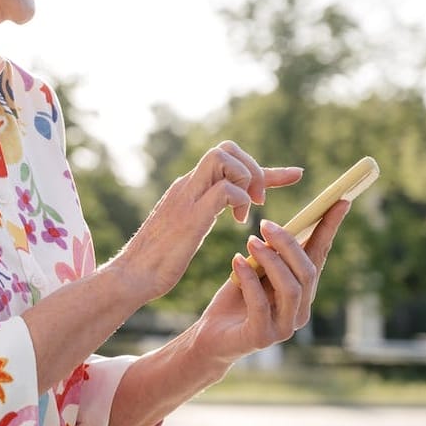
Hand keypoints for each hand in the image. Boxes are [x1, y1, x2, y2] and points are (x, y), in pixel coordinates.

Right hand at [112, 141, 302, 302]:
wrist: (131, 277)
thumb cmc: (156, 262)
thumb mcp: (184, 230)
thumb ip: (201, 214)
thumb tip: (218, 211)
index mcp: (187, 189)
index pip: (227, 160)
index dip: (264, 167)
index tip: (295, 175)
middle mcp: (187, 186)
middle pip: (226, 148)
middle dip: (254, 167)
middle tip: (259, 200)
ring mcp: (187, 197)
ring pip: (223, 157)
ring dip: (247, 179)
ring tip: (250, 208)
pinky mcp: (190, 215)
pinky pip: (225, 189)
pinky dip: (239, 201)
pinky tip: (238, 222)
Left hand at [194, 199, 350, 363]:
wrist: (210, 338)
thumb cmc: (234, 301)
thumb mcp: (254, 272)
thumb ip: (270, 257)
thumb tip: (280, 228)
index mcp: (301, 293)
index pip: (319, 257)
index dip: (329, 230)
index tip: (339, 201)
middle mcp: (299, 312)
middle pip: (307, 272)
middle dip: (289, 245)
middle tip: (266, 224)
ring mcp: (283, 327)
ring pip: (290, 288)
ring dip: (271, 260)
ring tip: (250, 241)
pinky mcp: (262, 337)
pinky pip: (261, 304)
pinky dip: (249, 279)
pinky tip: (236, 261)